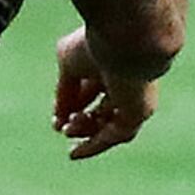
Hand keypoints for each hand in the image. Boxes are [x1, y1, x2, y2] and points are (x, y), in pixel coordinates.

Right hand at [51, 28, 158, 158]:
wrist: (125, 41)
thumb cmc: (97, 42)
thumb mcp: (69, 65)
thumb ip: (64, 92)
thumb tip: (58, 120)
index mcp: (111, 62)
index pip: (90, 89)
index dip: (70, 104)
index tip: (56, 118)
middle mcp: (125, 81)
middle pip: (102, 109)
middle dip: (79, 120)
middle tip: (63, 127)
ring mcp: (134, 98)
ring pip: (109, 124)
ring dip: (85, 132)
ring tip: (68, 130)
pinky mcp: (138, 112)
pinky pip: (115, 135)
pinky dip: (94, 145)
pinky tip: (75, 153)